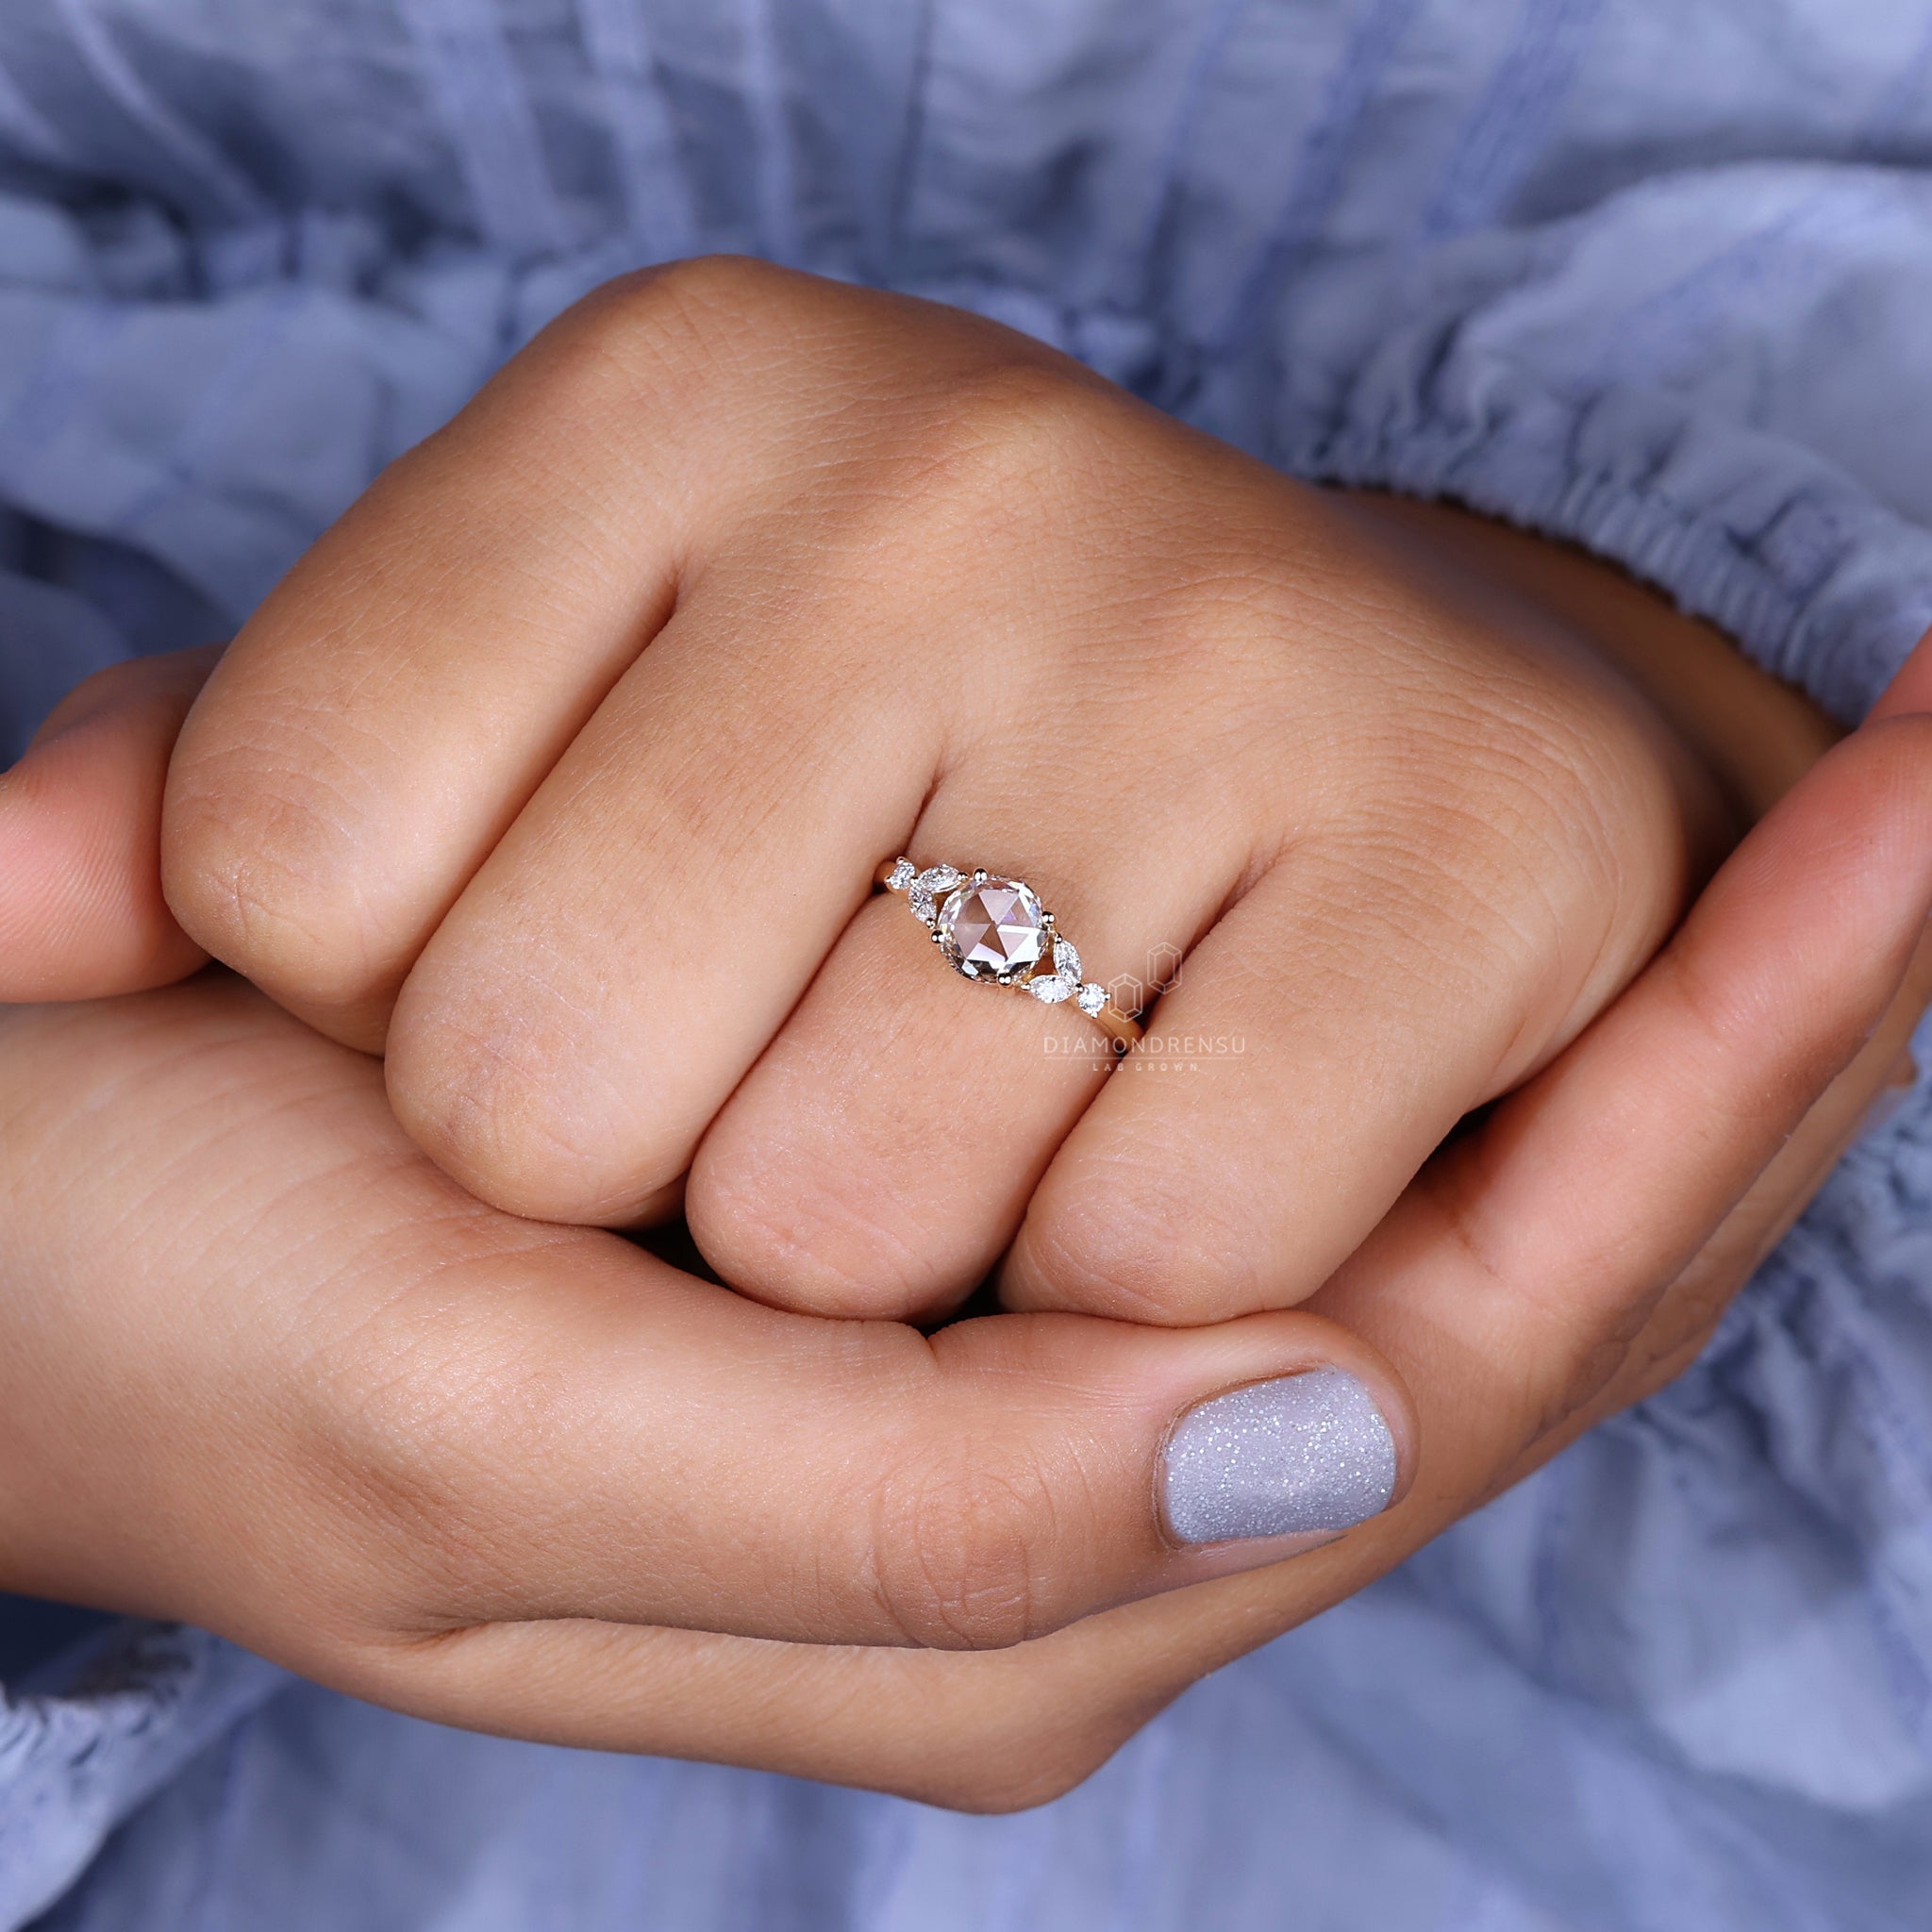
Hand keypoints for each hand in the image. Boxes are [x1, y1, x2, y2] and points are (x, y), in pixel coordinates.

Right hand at [3, 691, 1925, 1808]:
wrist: (11, 1227)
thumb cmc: (175, 1327)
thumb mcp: (478, 1436)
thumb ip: (906, 1511)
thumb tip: (1323, 1433)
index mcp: (978, 1588)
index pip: (1461, 1344)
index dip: (1706, 1101)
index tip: (1918, 841)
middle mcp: (1042, 1476)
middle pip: (1501, 1259)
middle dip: (1747, 1045)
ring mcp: (1000, 1326)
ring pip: (1423, 1166)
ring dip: (1649, 1021)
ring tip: (1883, 823)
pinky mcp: (928, 1201)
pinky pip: (1275, 1087)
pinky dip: (1478, 992)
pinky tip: (1614, 878)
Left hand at [150, 257, 1740, 1326]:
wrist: (1376, 783)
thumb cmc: (892, 822)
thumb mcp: (524, 759)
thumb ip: (220, 828)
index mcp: (668, 384)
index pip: (282, 857)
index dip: (398, 1024)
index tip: (580, 966)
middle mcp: (950, 450)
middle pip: (543, 1081)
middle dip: (647, 1179)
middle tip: (813, 1065)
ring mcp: (1226, 619)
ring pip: (844, 1213)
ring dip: (887, 1262)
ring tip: (1004, 1107)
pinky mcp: (1478, 826)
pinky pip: (1163, 1259)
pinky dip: (1124, 1298)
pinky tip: (1183, 1141)